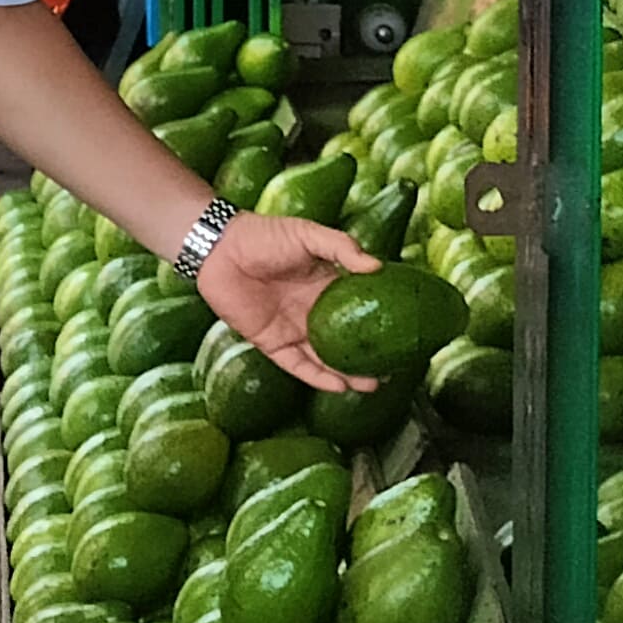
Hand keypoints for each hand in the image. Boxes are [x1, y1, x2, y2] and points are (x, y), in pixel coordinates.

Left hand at [188, 208, 378, 391]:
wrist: (220, 249)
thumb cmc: (264, 235)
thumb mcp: (308, 235)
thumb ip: (341, 248)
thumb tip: (376, 267)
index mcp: (325, 286)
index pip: (358, 309)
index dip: (378, 322)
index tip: (402, 335)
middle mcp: (312, 311)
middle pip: (345, 341)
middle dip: (366, 357)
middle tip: (392, 371)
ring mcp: (292, 329)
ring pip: (324, 359)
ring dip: (347, 374)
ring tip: (372, 385)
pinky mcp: (271, 342)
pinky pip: (296, 365)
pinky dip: (316, 377)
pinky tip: (338, 386)